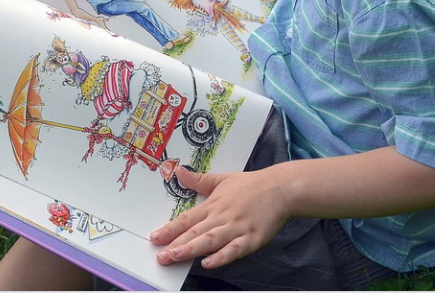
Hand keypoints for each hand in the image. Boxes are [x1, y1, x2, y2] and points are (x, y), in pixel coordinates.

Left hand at [150, 166, 289, 269]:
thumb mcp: (222, 178)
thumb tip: (179, 171)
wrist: (280, 189)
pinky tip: (209, 263)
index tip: (155, 237)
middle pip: (196, 233)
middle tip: (160, 255)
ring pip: (211, 241)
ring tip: (175, 257)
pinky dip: (221, 257)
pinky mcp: (252, 239)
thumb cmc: (251, 185)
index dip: (170, 229)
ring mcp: (237, 229)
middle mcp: (222, 217)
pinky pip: (234, 250)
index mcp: (213, 205)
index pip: (187, 219)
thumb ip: (199, 180)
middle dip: (176, 244)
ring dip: (192, 250)